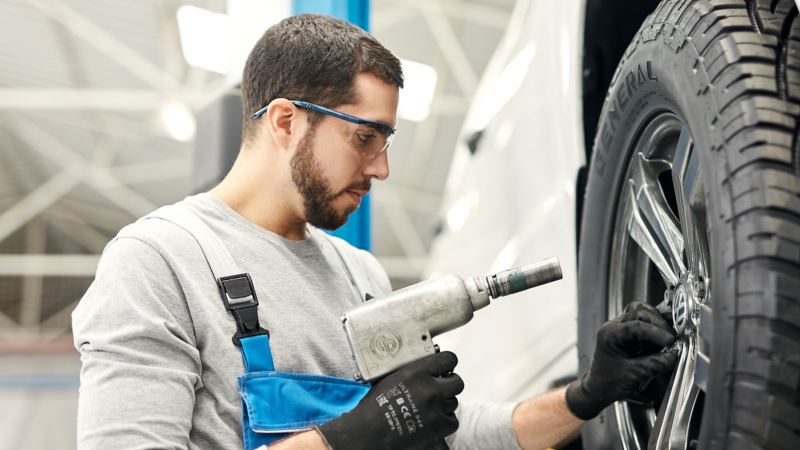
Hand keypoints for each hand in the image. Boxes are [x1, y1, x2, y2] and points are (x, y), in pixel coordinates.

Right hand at [316, 351, 462, 449]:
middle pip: (457, 383)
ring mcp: (437, 409)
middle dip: (449, 386)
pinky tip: (430, 423)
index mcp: (418, 372)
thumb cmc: (373, 408)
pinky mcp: (439, 428)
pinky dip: (444, 423)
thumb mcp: (391, 379)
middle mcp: (431, 388)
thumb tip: (426, 371)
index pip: (449, 359)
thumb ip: (413, 373)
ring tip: (428, 410)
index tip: (445, 368)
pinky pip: (451, 421)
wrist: (368, 433)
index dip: (448, 364)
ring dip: (444, 405)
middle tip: (439, 390)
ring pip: (453, 403)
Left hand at [566, 302, 678, 419]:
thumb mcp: (633, 376)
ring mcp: (622, 329)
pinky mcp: (630, 335)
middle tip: (672, 337)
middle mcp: (614, 327)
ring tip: (671, 335)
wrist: (599, 390)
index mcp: (610, 334)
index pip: (636, 325)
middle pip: (639, 312)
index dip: (656, 332)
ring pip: (642, 314)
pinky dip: (657, 329)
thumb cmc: (609, 383)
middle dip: (658, 322)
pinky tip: (666, 338)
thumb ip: (654, 364)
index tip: (670, 341)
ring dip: (658, 322)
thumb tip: (674, 355)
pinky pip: (645, 324)